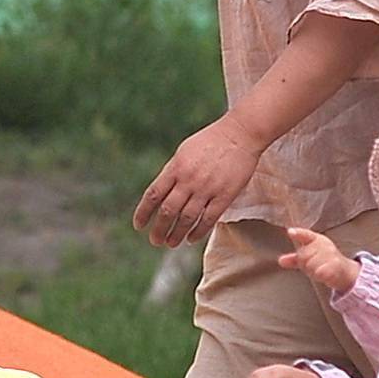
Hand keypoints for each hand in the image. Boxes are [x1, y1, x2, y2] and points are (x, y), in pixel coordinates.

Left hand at [135, 117, 264, 248]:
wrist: (240, 134)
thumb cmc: (210, 142)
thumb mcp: (183, 152)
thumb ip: (172, 173)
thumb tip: (160, 195)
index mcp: (176, 168)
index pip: (153, 195)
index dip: (143, 213)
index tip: (138, 225)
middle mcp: (188, 180)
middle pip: (167, 211)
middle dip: (159, 229)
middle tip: (155, 241)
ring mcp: (207, 189)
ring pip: (186, 218)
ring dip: (176, 234)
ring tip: (171, 243)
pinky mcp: (224, 195)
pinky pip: (208, 219)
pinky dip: (197, 232)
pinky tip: (191, 239)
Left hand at [278, 227, 359, 296]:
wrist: (344, 271)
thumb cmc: (325, 261)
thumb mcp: (310, 257)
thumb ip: (294, 259)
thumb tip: (281, 261)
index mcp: (316, 240)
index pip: (305, 235)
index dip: (298, 233)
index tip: (290, 232)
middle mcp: (323, 244)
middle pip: (303, 256)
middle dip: (305, 265)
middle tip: (314, 265)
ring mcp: (330, 254)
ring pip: (310, 265)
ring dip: (313, 271)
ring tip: (320, 269)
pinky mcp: (335, 264)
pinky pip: (319, 272)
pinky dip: (319, 275)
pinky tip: (324, 273)